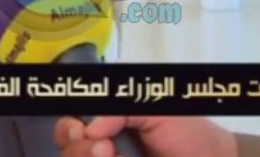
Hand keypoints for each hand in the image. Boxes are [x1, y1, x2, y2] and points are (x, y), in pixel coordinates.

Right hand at [53, 116, 237, 156]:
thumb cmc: (192, 136)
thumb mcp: (157, 111)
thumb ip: (122, 110)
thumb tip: (90, 128)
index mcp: (108, 126)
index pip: (71, 126)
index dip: (68, 129)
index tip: (82, 130)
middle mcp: (103, 149)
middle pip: (67, 150)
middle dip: (76, 148)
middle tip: (105, 149)